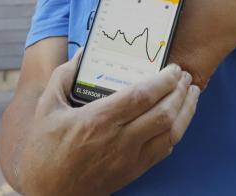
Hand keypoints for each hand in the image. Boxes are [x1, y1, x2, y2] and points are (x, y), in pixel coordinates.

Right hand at [18, 49, 199, 194]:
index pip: (142, 96)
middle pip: (163, 113)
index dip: (163, 81)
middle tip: (185, 76)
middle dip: (180, 91)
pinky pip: (165, 150)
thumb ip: (64, 75)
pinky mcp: (134, 171)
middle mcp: (119, 140)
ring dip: (186, 111)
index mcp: (98, 120)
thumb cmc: (44, 149)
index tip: (174, 68)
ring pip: (171, 133)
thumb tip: (84, 53)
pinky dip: (177, 131)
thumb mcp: (47, 106)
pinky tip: (178, 119)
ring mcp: (129, 158)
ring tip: (191, 93)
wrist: (48, 192)